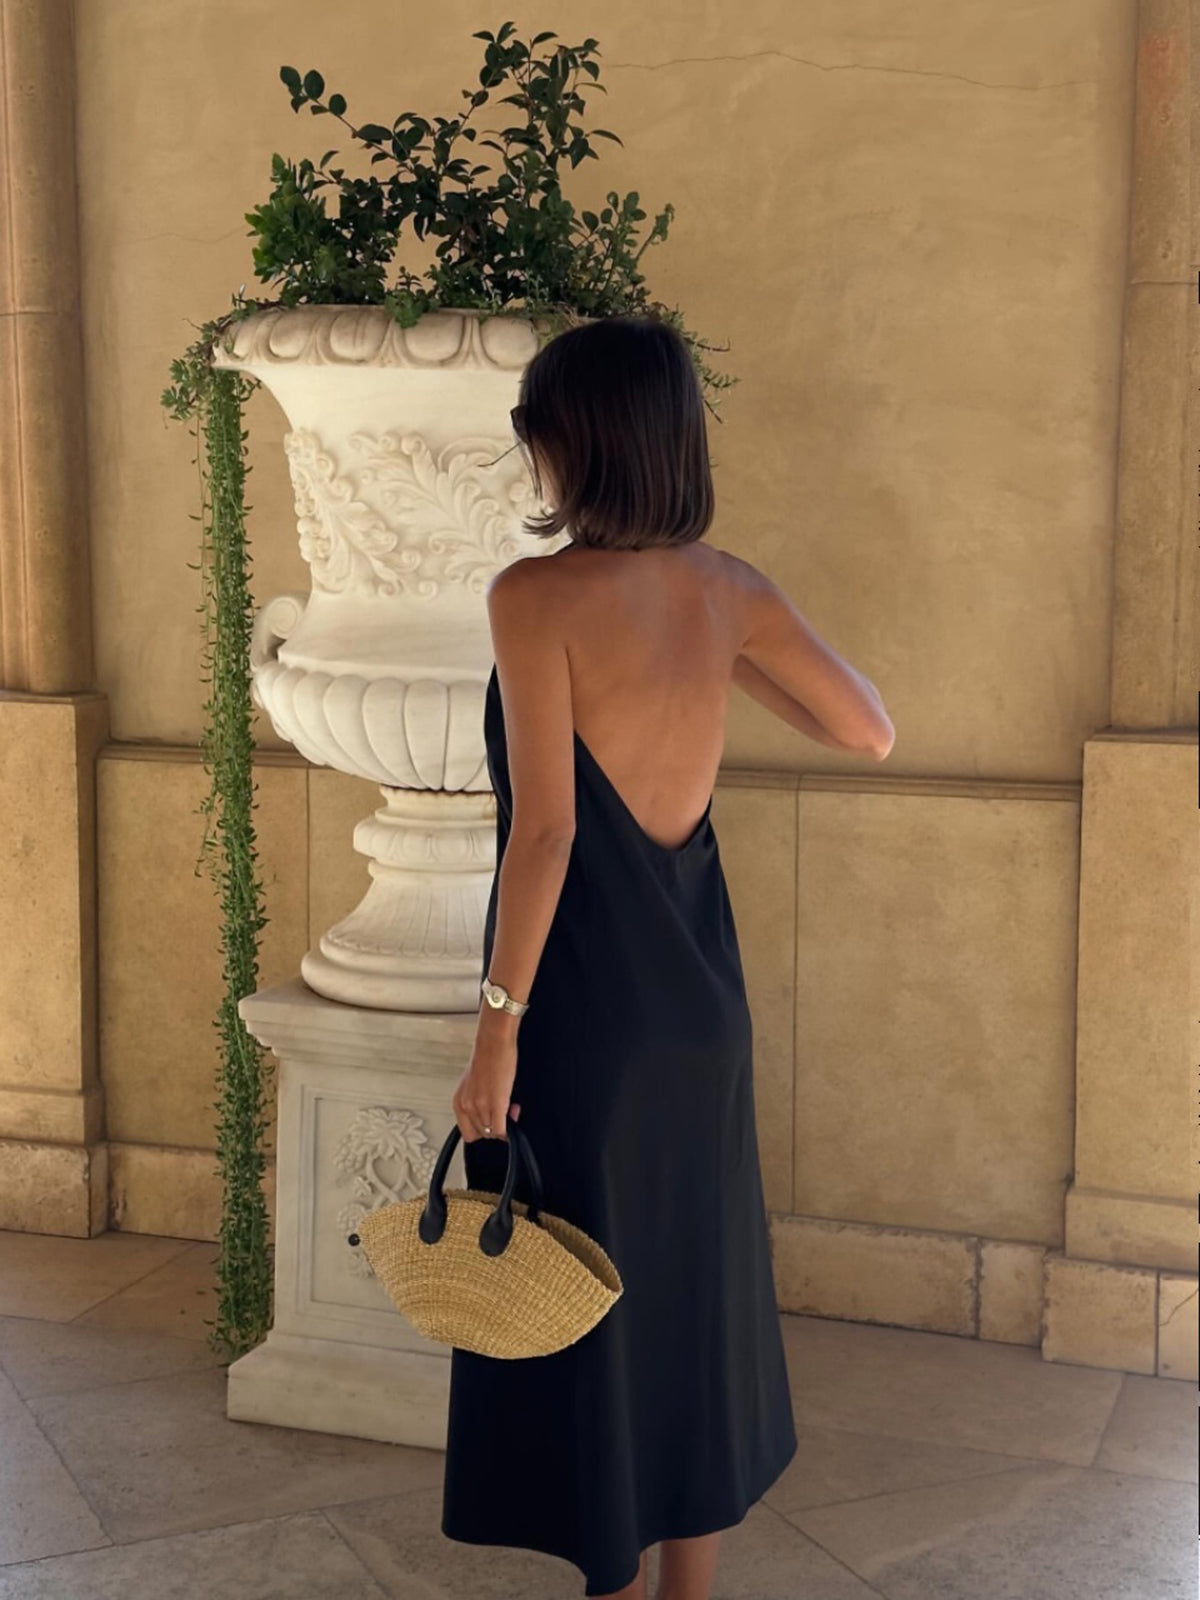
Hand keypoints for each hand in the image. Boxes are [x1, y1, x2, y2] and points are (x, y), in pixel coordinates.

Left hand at [452, 1026, 521, 1141]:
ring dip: (505, 1123)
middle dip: (496, 1127)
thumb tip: (490, 1115)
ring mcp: (480, 1107)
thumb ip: (476, 1102)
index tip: (492, 1121)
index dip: (483, 1130)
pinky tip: (513, 1114)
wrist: (494, 1042)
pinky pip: (501, 1130)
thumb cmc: (486, 1057)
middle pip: (482, 1134)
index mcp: (458, 1102)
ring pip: (492, 1133)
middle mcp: (466, 1106)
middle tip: (506, 1113)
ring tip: (511, 1106)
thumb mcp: (473, 1085)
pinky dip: (508, 1130)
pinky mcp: (496, 1104)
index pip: (468, 1133)